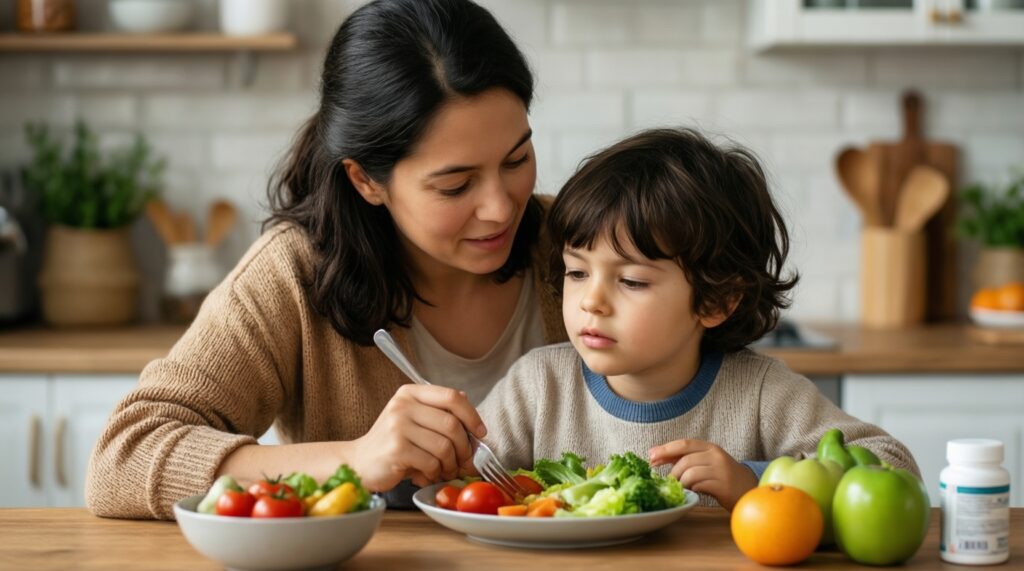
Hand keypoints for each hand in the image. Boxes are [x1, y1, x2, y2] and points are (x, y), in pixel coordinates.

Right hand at [348, 384, 484, 490]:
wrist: (358, 463)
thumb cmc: (394, 444)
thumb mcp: (415, 421)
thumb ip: (440, 415)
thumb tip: (475, 422)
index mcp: (410, 393)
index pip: (452, 397)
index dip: (472, 416)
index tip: (480, 433)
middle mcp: (403, 405)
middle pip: (452, 424)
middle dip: (464, 448)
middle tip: (464, 462)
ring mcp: (398, 426)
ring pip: (444, 446)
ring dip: (450, 464)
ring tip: (444, 470)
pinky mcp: (396, 449)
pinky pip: (431, 462)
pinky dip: (434, 473)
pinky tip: (426, 475)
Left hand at [649, 439, 757, 510]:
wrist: (748, 490)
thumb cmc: (722, 477)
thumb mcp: (705, 463)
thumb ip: (684, 458)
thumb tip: (655, 455)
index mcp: (710, 448)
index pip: (684, 444)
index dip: (665, 449)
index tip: (650, 456)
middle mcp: (716, 455)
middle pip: (685, 459)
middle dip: (671, 471)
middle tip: (666, 480)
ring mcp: (720, 470)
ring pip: (690, 473)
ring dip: (680, 482)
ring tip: (680, 488)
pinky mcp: (723, 485)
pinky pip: (699, 486)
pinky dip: (691, 489)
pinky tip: (692, 491)